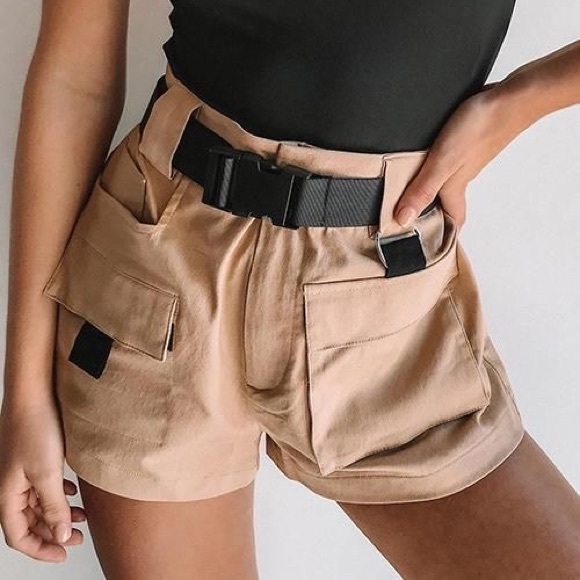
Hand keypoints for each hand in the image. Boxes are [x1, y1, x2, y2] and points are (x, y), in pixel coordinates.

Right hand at [0, 395, 86, 562]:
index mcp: (8, 494)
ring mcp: (23, 471)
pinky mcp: (34, 458)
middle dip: (53, 533)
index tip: (63, 554)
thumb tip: (61, 535)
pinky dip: (59, 494)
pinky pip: (45, 485)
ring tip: (83, 517)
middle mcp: (12, 486)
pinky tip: (73, 493)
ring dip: (59, 513)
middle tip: (77, 538)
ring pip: (39, 503)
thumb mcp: (47, 473)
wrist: (34, 393)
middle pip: (30, 521)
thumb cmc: (35, 428)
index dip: (40, 549)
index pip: (19, 536)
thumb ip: (54, 507)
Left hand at [394, 80, 535, 230]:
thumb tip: (402, 220)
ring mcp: (466, 158)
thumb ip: (422, 190)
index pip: (452, 221)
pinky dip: (434, 167)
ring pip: (446, 181)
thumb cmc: (480, 128)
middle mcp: (461, 176)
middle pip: (447, 202)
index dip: (442, 235)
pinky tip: (423, 158)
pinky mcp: (467, 140)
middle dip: (431, 214)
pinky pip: (448, 161)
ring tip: (406, 192)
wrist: (513, 96)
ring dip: (429, 189)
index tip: (426, 247)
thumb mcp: (442, 163)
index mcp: (455, 187)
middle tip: (406, 220)